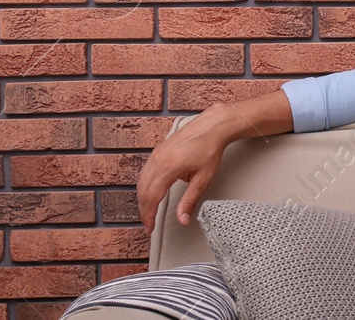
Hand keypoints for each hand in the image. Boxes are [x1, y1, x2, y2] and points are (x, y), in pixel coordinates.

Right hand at [135, 106, 236, 233]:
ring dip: (143, 199)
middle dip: (144, 210)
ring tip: (149, 212)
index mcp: (168, 168)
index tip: (150, 228)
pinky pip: (145, 172)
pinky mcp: (157, 151)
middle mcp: (158, 160)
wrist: (212, 126)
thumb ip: (190, 200)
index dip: (149, 216)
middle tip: (150, 224)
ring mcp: (156, 154)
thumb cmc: (210, 149)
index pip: (151, 198)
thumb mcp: (203, 178)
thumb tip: (182, 220)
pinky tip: (150, 193)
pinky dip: (145, 186)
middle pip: (143, 191)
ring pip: (141, 181)